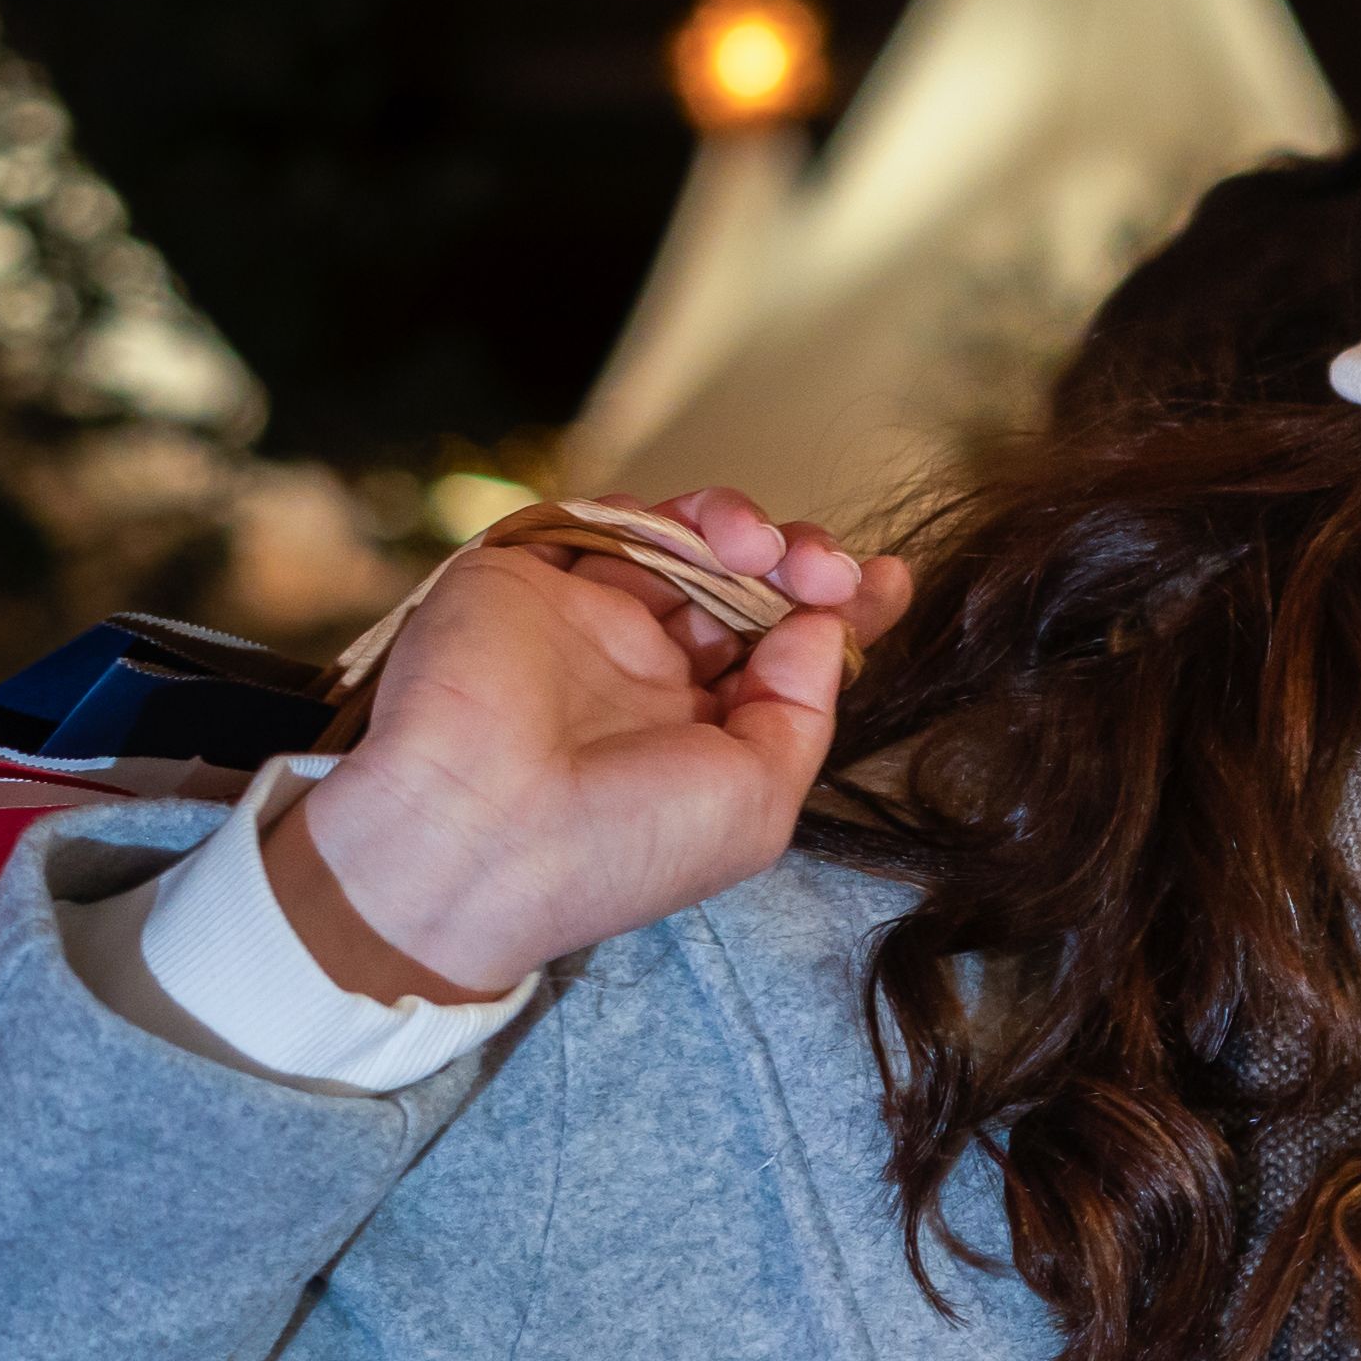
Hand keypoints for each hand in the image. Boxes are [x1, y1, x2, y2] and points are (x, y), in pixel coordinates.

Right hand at [283, 489, 910, 1001]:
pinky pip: (604, 521)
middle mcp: (646, 676)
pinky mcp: (526, 578)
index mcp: (700, 735)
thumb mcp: (756, 801)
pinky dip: (666, 515)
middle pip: (742, 588)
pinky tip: (711, 541)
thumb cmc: (619, 845)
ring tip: (768, 552)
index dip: (840, 613)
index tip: (888, 581)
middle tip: (829, 572)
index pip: (781, 654)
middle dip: (801, 565)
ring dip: (744, 531)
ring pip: (682, 544)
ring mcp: (587, 624)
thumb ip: (801, 711)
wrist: (471, 837)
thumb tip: (828, 631)